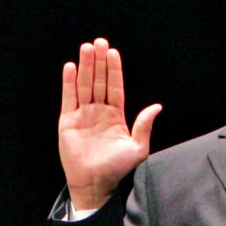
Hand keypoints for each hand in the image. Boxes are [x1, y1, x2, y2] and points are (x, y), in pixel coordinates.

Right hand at [59, 38, 161, 210]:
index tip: (113, 52)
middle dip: (99, 61)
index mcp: (115, 115)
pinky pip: (69, 98)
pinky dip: (69, 82)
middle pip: (99, 81)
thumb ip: (144, 126)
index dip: (114, 69)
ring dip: (86, 66)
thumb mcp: (137, 148)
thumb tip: (157, 107)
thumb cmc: (117, 169)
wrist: (96, 184)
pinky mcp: (68, 121)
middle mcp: (99, 112)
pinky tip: (71, 67)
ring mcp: (83, 115)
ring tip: (86, 48)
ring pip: (84, 85)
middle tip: (99, 42)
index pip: (115, 86)